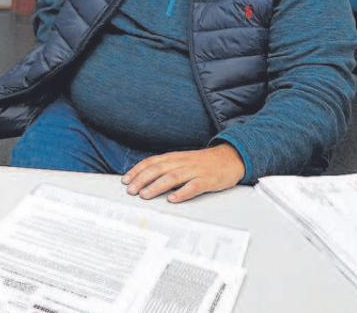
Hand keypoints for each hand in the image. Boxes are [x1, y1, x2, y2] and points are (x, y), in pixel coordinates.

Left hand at [121, 144, 244, 202]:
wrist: (231, 158)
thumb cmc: (203, 162)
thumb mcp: (183, 161)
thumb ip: (167, 167)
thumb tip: (146, 179)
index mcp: (175, 157)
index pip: (152, 162)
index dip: (137, 170)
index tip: (125, 180)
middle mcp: (183, 162)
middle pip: (158, 169)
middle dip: (142, 179)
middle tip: (130, 190)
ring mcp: (195, 171)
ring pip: (173, 177)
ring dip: (157, 186)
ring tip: (145, 195)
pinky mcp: (207, 180)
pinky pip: (194, 186)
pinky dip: (182, 193)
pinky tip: (173, 199)